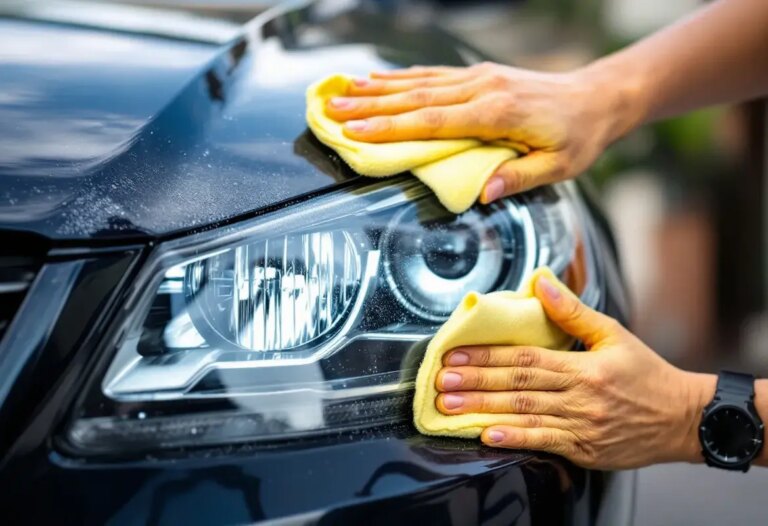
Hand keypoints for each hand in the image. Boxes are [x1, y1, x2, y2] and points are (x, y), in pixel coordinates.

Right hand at [326, 63, 633, 201]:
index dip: (390, 127)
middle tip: (331, 110)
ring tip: (341, 92)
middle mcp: (482, 89)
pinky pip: (433, 76)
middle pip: (415, 98)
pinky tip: (377, 80)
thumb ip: (517, 177)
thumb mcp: (558, 167)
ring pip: (419, 83)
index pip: (432, 122)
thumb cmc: (578, 138)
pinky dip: (401, 78)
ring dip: (377, 89)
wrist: (596, 98)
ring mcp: (479, 78)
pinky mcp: (479, 75)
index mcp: (496, 115)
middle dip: (369, 106)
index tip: (355, 131)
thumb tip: (481, 193)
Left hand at [433, 273, 715, 469]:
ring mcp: (581, 425)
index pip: (525, 358)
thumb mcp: (613, 334)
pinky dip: (514, 439)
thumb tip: (540, 280)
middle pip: (518, 386)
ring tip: (450, 407)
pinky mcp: (583, 449)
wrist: (682, 419)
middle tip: (440, 381)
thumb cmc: (645, 374)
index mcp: (584, 366)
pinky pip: (543, 443)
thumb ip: (572, 311)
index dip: (487, 355)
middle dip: (475, 381)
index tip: (455, 354)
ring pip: (525, 414)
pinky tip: (486, 435)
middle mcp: (580, 396)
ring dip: (483, 409)